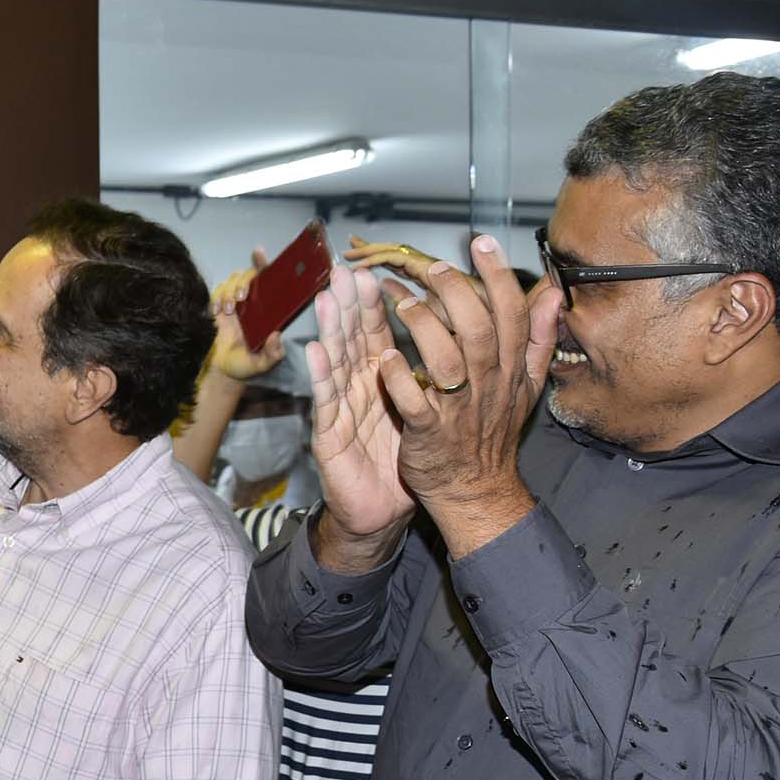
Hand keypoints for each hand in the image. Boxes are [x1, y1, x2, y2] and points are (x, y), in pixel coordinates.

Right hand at [206, 249, 285, 382]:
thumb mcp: (261, 364)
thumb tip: (277, 336)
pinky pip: (217, 290)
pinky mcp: (217, 306)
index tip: (258, 253)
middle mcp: (253, 302)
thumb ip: (272, 354)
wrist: (219, 371)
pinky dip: (216, 297)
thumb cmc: (244, 365)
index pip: (269, 281)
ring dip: (229, 291)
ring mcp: (234, 302)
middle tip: (239, 299)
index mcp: (268, 310)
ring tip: (227, 311)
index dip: (264, 264)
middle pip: (249, 276)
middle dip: (243, 282)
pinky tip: (216, 312)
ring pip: (232, 280)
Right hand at [306, 264, 413, 563]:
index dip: (377, 300)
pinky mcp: (330, 437)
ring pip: (336, 362)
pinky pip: (327, 402)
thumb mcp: (426, 410)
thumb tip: (465, 332)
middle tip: (346, 268)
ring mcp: (342, 410)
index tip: (380, 267)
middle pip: (352, 338)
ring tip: (328, 297)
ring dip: (331, 328)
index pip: (379, 332)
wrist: (383, 512)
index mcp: (383, 379)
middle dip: (350, 303)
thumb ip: (439, 370)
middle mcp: (359, 388)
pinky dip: (321, 375)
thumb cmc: (405, 460)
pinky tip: (314, 351)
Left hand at [370, 235, 561, 556]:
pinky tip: (384, 357)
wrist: (475, 489)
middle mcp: (487, 384)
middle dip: (456, 292)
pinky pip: (415, 403)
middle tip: (432, 267)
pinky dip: (400, 380)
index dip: (498, 276)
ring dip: (423, 327)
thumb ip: (538, 338)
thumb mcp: (527, 385)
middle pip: (478, 328)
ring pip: (447, 360)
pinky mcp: (428, 432)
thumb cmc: (493, 433)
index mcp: (509, 368)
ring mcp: (458, 409)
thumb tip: (553, 295)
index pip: (511, 314)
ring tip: (402, 303)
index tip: (482, 243)